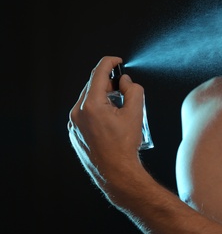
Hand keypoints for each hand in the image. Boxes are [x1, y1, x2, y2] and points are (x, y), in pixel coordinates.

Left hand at [68, 56, 143, 193]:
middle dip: (108, 83)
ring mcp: (73, 124)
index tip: (117, 61)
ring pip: (88, 100)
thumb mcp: (135, 114)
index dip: (110, 62)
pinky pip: (84, 114)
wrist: (115, 173)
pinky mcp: (74, 133)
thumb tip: (126, 82)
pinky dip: (96, 110)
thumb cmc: (124, 147)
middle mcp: (77, 112)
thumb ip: (133, 91)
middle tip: (123, 88)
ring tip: (118, 108)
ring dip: (103, 97)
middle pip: (93, 86)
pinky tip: (109, 120)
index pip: (99, 73)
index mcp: (91, 105)